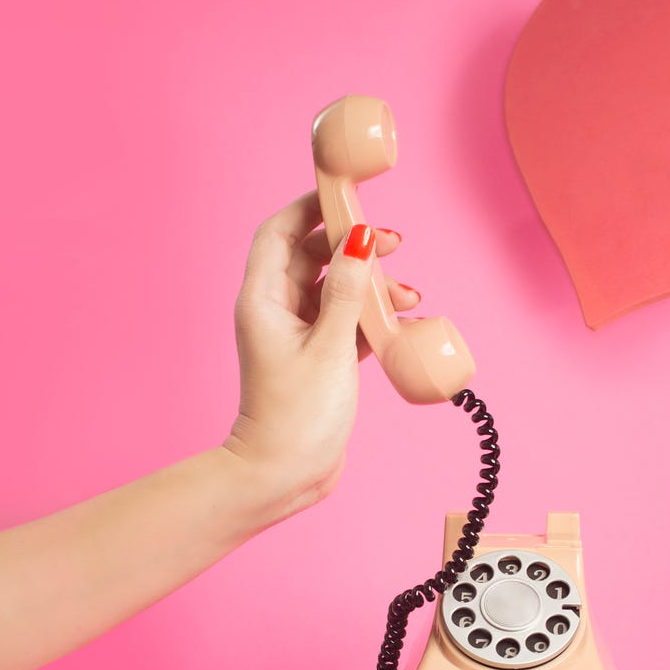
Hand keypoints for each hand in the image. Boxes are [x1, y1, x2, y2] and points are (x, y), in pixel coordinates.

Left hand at [223, 192, 418, 518]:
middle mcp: (277, 311)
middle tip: (392, 242)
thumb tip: (362, 238)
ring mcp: (299, 335)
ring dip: (371, 284)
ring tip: (405, 292)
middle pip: (313, 255)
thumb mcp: (330, 346)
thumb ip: (348, 290)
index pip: (282, 231)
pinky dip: (373, 316)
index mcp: (264, 299)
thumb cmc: (296, 416)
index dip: (312, 207)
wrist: (284, 476)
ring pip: (337, 289)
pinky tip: (401, 320)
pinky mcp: (320, 359)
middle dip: (353, 245)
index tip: (348, 193)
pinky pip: (348, 321)